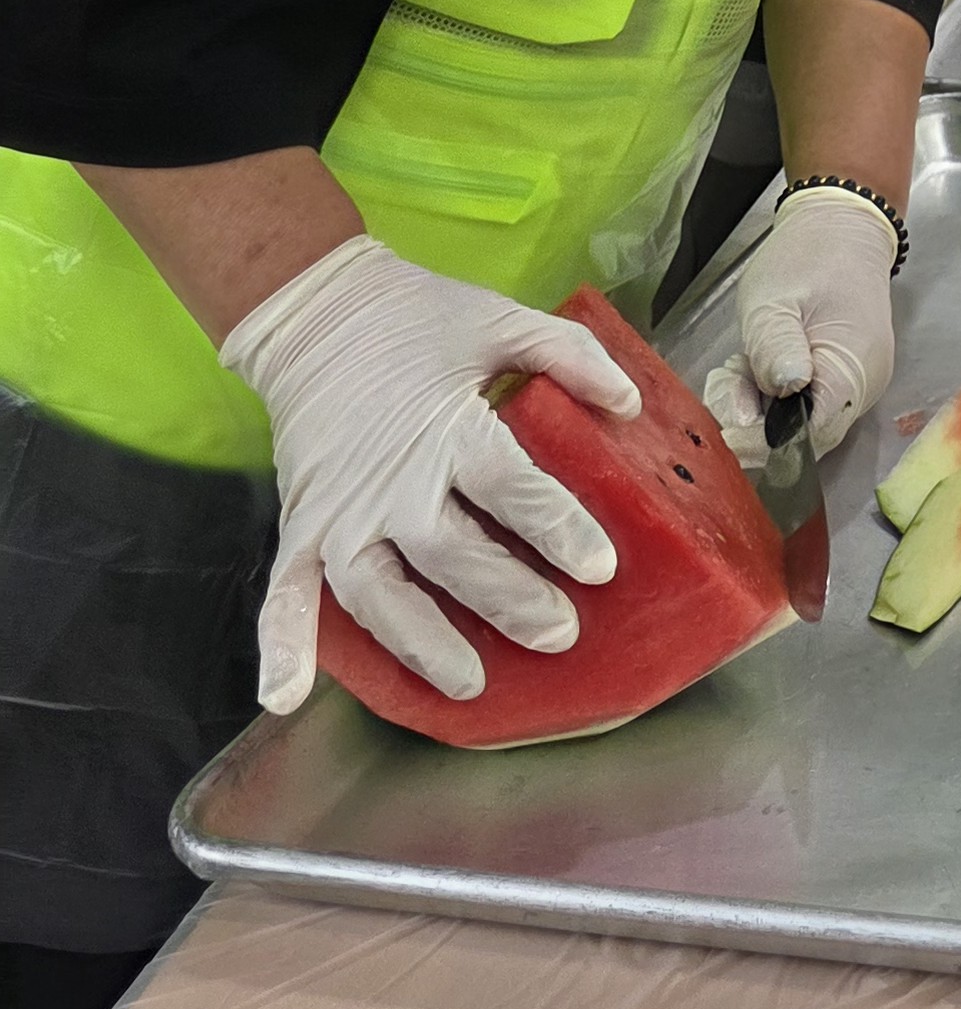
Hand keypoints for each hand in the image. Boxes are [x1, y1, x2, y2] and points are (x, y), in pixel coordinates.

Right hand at [219, 233, 637, 713]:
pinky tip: (288, 695)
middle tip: (559, 633)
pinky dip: (281, 644)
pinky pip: (284, 591)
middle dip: (508, 599)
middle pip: (453, 553)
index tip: (601, 567)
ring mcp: (340, 511)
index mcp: (448, 428)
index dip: (559, 529)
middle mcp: (392, 481)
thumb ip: (571, 357)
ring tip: (469, 683)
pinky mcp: (300, 524)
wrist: (319, 312)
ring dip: (419, 642)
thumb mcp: (504, 320)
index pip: (513, 487)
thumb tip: (630, 405)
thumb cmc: (420, 320)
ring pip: (377, 593)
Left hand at [703, 182, 899, 460]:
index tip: (726, 428)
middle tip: (726, 384)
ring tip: (736, 368)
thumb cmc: (806, 258)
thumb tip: (776, 406)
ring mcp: (854, 386)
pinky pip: (802, 406)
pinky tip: (750, 367)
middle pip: (804, 438)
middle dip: (755, 424)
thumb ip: (772, 351)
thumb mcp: (773, 300)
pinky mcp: (840, 379)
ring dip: (757, 407)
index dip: (765, 444)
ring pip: (798, 425)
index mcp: (853, 371)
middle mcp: (861, 390)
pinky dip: (769, 396)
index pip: (811, 437)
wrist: (842, 227)